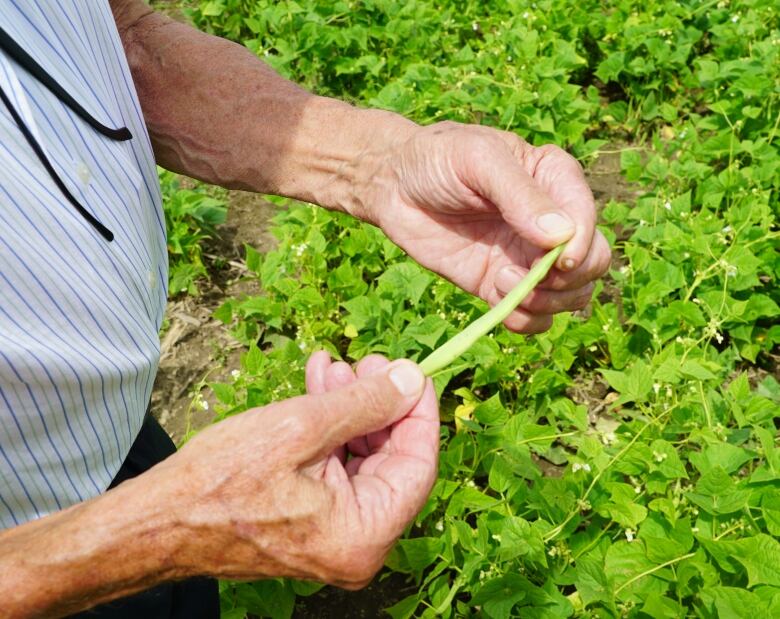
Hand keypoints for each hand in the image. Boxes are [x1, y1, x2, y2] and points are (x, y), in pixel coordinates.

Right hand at [160, 355, 438, 587]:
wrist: (159, 521)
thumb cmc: (219, 483)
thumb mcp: (300, 428)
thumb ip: (365, 403)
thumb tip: (409, 379)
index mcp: (364, 534)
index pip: (418, 464)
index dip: (417, 411)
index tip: (410, 372)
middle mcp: (357, 545)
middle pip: (391, 460)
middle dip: (377, 404)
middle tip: (365, 362)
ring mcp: (335, 537)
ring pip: (362, 458)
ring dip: (350, 409)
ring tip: (333, 368)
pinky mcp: (314, 523)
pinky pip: (337, 470)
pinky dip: (331, 430)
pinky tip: (318, 390)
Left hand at [354, 121, 611, 332]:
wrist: (394, 186)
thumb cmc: (436, 159)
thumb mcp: (477, 160)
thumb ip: (519, 195)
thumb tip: (561, 237)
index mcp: (554, 180)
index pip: (588, 220)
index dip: (582, 246)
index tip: (558, 259)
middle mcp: (551, 222)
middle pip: (593, 264)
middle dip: (569, 280)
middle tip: (529, 275)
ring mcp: (527, 256)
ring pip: (571, 296)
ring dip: (546, 303)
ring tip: (502, 282)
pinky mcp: (501, 284)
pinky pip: (534, 317)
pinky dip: (526, 320)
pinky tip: (498, 297)